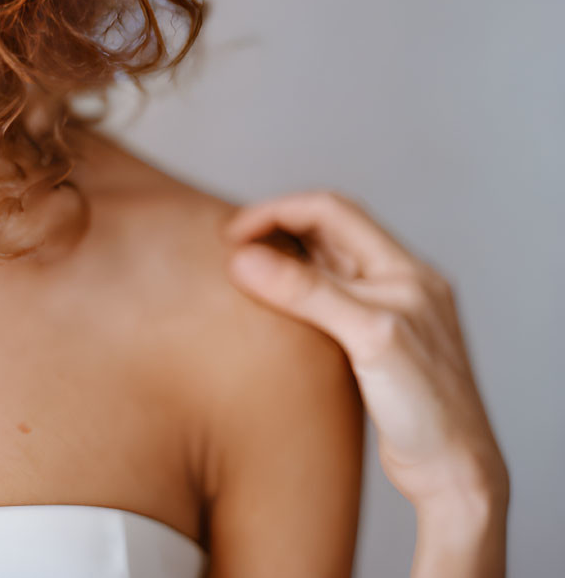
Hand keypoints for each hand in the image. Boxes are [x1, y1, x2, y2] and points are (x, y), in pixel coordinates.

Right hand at [220, 190, 507, 518]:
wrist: (455, 476)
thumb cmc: (428, 411)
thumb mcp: (367, 339)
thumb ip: (307, 292)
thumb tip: (243, 258)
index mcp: (405, 269)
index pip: (332, 210)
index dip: (277, 212)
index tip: (233, 234)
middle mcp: (399, 282)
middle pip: (328, 230)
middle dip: (277, 229)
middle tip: (231, 248)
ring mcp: (388, 311)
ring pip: (326, 263)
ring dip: (285, 258)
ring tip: (244, 271)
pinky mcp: (375, 342)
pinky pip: (327, 298)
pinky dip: (295, 291)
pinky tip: (273, 309)